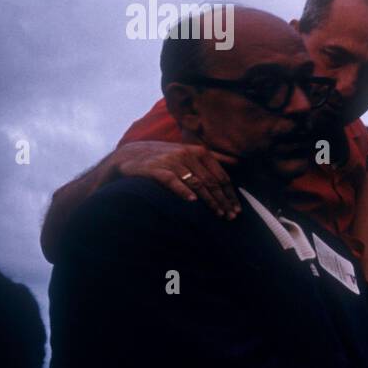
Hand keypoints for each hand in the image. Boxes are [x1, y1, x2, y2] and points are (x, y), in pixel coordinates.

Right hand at [113, 141, 240, 218]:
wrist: (130, 155)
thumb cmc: (164, 157)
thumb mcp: (189, 152)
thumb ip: (211, 158)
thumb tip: (237, 162)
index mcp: (198, 151)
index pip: (220, 175)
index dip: (230, 193)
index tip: (236, 208)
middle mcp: (187, 154)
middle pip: (211, 181)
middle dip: (223, 200)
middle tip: (231, 216)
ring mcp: (171, 161)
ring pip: (196, 183)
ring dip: (209, 200)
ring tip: (218, 214)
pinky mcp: (155, 168)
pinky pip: (172, 180)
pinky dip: (183, 190)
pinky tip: (192, 201)